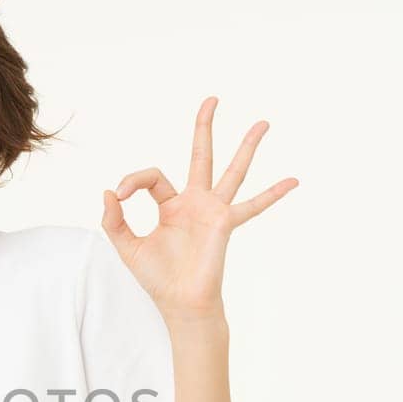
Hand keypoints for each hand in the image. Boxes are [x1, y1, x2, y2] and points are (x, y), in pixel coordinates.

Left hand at [101, 95, 297, 319]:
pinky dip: (273, 194)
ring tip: (263, 122)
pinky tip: (294, 180)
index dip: (132, 180)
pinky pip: (253, 206)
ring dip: (247, 146)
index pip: (152, 176)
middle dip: (205, 127)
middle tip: (213, 98)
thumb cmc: (157, 277)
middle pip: (201, 155)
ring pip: (233, 170)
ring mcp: (213, 211)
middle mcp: (195, 202)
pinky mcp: (225, 223)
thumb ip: (113, 220)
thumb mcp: (126, 246)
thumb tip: (108, 192)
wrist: (179, 302)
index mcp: (170, 205)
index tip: (119, 194)